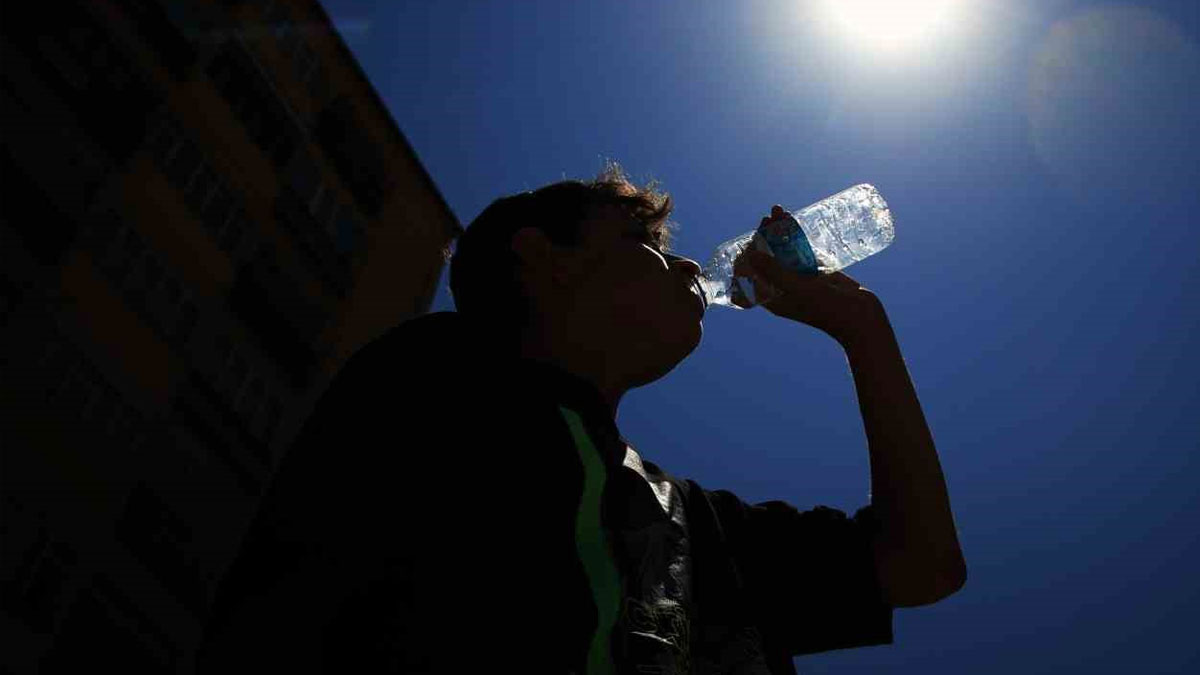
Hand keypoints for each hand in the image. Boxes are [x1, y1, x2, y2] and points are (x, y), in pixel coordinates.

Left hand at [734, 205, 886, 345]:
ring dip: (779, 231)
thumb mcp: (798, 290)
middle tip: (767, 218)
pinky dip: (796, 235)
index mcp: (773, 298)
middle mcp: (783, 287)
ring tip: (779, 210)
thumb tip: (749, 255)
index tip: (751, 238)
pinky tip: (793, 219)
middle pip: (767, 258)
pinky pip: (801, 250)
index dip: (747, 256)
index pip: (751, 275)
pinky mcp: (815, 271)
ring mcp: (800, 278)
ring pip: (784, 250)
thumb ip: (775, 272)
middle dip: (764, 237)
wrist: (862, 318)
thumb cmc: (829, 310)